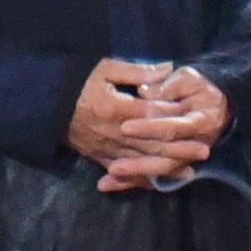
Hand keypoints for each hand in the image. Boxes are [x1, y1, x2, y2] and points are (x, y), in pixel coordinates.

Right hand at [71, 60, 214, 190]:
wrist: (46, 104)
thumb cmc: (78, 83)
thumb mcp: (106, 69)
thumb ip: (138, 72)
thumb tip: (167, 69)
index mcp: (118, 109)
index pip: (152, 116)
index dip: (175, 119)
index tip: (197, 121)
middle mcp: (115, 134)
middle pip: (152, 144)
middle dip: (179, 149)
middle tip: (204, 151)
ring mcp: (107, 149)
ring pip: (141, 161)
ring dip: (166, 167)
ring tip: (190, 171)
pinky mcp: (99, 158)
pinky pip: (124, 172)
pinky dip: (142, 179)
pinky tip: (159, 181)